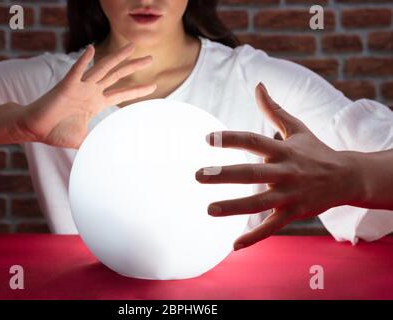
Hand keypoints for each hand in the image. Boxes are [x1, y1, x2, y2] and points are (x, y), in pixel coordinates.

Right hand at [17, 43, 155, 147]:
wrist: (35, 128)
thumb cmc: (57, 132)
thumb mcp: (84, 140)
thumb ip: (98, 142)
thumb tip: (111, 156)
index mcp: (96, 102)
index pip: (122, 94)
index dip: (137, 90)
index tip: (153, 86)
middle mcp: (91, 91)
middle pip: (117, 76)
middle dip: (134, 67)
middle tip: (151, 59)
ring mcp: (80, 86)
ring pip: (103, 68)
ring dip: (117, 57)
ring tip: (132, 47)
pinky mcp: (66, 86)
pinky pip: (76, 70)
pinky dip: (83, 60)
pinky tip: (91, 49)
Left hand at [196, 82, 359, 249]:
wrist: (347, 177)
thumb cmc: (316, 151)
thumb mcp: (298, 128)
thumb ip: (274, 109)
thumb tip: (258, 85)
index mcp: (283, 150)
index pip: (254, 141)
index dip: (231, 139)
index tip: (207, 138)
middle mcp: (285, 171)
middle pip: (252, 174)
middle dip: (225, 175)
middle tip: (198, 176)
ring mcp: (289, 194)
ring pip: (259, 203)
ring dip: (234, 207)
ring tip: (209, 209)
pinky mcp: (294, 213)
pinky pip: (272, 227)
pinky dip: (255, 237)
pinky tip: (234, 246)